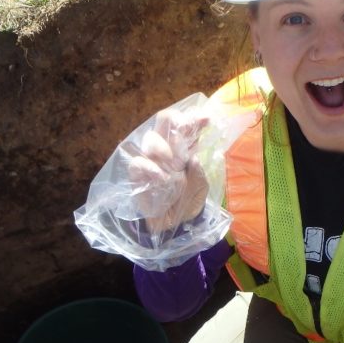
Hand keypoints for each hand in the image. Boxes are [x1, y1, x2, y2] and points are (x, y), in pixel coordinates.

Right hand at [127, 108, 210, 233]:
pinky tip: (161, 178)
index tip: (206, 120)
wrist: (175, 224)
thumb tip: (192, 158)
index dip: (194, 119)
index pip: (185, 126)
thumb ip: (198, 171)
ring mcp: (150, 159)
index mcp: (183, 147)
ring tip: (174, 165)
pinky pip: (138, 162)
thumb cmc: (188, 200)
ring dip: (164, 149)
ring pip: (150, 139)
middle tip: (184, 134)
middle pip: (163, 121)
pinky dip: (150, 168)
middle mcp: (166, 148)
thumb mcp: (200, 186)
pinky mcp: (137, 173)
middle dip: (175, 122)